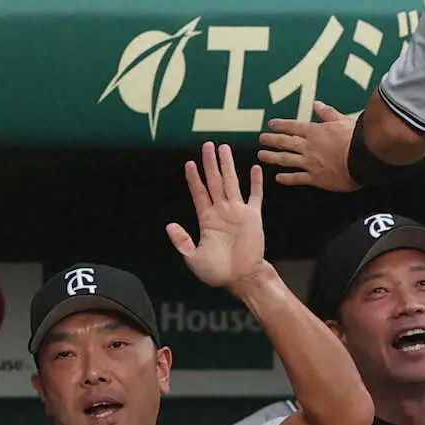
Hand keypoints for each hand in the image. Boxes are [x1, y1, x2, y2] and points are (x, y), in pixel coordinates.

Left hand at [167, 141, 268, 290]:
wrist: (242, 279)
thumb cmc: (218, 272)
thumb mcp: (193, 258)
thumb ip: (182, 241)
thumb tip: (170, 225)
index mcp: (206, 219)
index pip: (199, 193)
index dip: (194, 178)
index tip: (189, 163)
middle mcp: (221, 212)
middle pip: (214, 181)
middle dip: (210, 163)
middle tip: (208, 145)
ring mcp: (238, 212)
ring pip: (232, 183)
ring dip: (228, 165)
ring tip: (224, 148)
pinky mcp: (253, 217)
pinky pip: (255, 196)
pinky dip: (255, 182)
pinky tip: (254, 168)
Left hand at [258, 101, 359, 190]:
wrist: (362, 160)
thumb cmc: (356, 139)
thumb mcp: (343, 120)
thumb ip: (328, 113)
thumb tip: (317, 104)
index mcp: (315, 131)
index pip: (293, 127)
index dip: (280, 125)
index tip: (271, 124)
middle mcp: (308, 146)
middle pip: (284, 142)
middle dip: (271, 140)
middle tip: (262, 139)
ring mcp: (310, 163)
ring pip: (285, 159)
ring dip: (272, 157)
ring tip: (262, 156)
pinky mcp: (315, 178)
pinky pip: (297, 178)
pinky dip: (286, 178)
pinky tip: (278, 178)